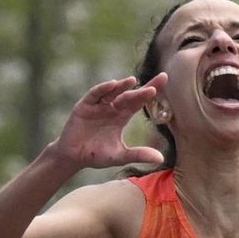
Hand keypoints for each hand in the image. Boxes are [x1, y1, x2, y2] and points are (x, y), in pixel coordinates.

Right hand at [52, 74, 167, 169]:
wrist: (73, 157)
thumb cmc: (96, 155)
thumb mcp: (119, 156)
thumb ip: (138, 155)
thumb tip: (161, 158)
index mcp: (121, 116)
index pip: (139, 101)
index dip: (151, 90)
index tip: (165, 79)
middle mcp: (111, 108)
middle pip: (129, 95)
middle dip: (143, 88)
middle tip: (160, 79)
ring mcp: (98, 106)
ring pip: (113, 92)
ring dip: (122, 86)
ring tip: (132, 81)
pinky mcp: (84, 106)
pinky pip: (94, 95)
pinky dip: (102, 90)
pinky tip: (112, 85)